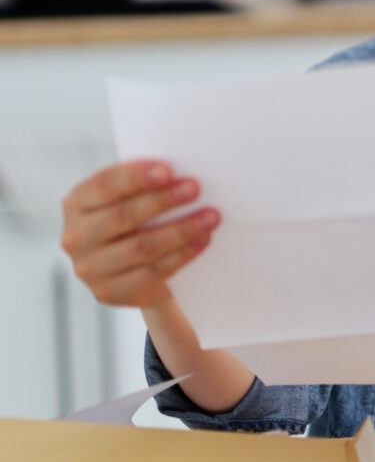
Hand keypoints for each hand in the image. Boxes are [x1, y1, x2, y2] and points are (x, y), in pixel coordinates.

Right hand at [61, 160, 219, 308]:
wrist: (130, 269)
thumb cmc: (134, 221)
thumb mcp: (127, 199)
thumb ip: (142, 186)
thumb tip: (182, 169)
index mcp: (76, 204)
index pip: (105, 185)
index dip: (136, 176)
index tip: (168, 170)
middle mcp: (76, 237)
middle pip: (124, 216)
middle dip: (163, 200)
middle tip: (195, 188)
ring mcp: (90, 269)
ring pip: (142, 247)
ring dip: (182, 230)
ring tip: (211, 217)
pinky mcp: (111, 292)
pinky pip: (153, 272)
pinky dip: (182, 255)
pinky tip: (203, 241)